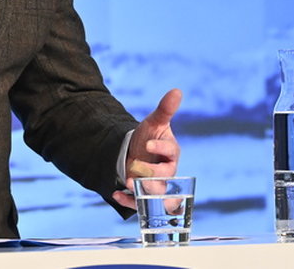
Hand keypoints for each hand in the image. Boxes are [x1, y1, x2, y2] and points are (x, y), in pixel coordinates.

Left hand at [112, 88, 182, 208]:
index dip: (160, 149)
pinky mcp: (144, 194)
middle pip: (165, 177)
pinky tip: (116, 193)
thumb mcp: (154, 122)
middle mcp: (167, 171)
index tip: (147, 144)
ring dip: (142, 191)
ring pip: (156, 193)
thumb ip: (165, 109)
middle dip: (151, 175)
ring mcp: (156, 184)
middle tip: (136, 169)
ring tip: (128, 183)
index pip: (171, 152)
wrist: (135, 152)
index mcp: (172, 153)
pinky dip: (128, 200)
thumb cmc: (149, 137)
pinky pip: (140, 203)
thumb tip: (177, 91)